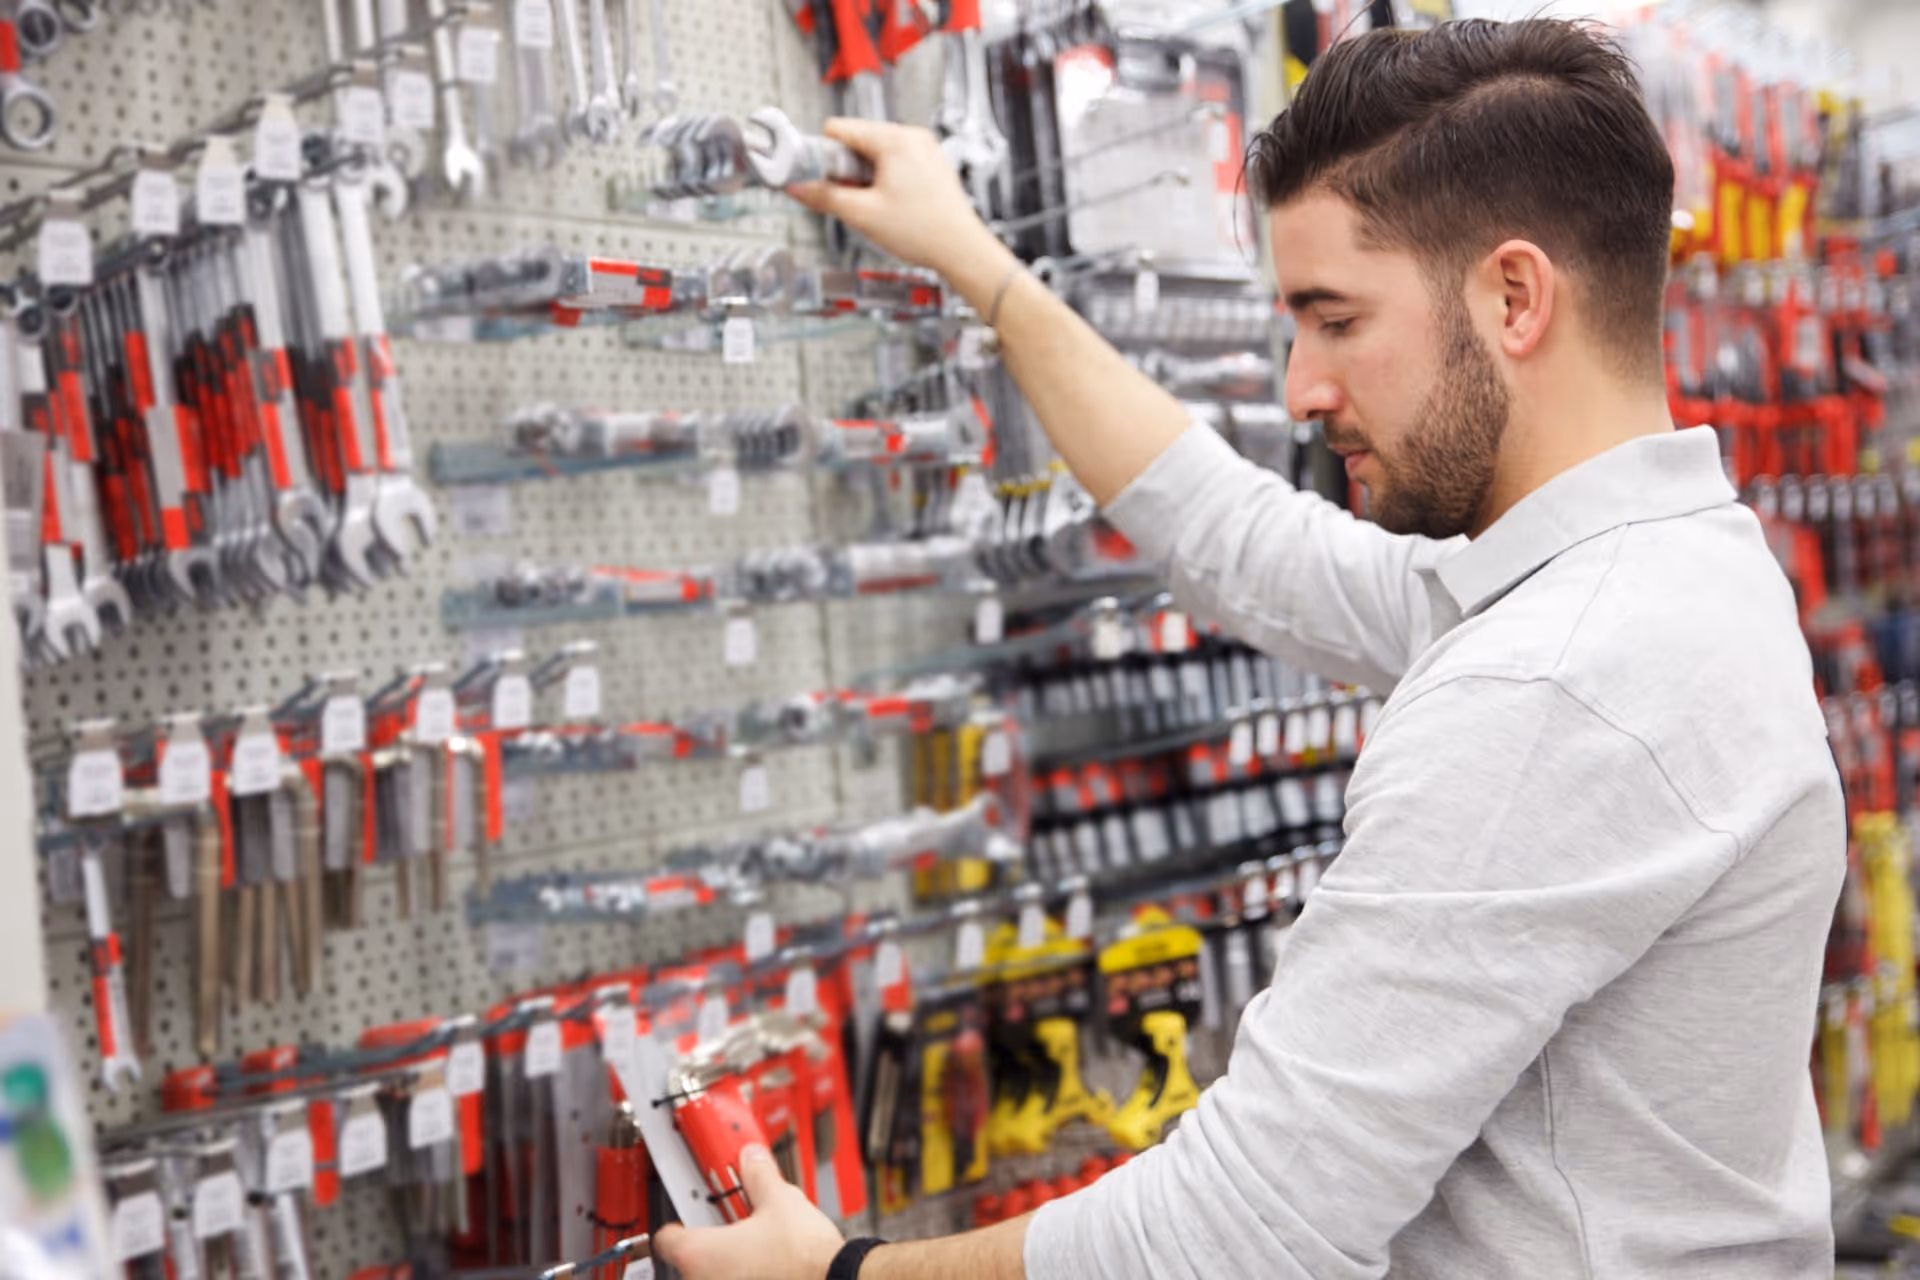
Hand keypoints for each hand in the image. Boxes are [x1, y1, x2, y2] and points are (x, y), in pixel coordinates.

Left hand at [652, 1144, 845, 1279]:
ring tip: (755, 1248)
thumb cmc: (804, 1258)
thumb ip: (758, 1175)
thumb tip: (752, 1158)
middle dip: (710, 1241)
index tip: (694, 1212)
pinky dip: (743, 1277)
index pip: (665, 1238)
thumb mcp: (780, 1201)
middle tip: (734, 1225)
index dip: (680, 1221)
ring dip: (727, 1265)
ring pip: (712, 1277)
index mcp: (698, 1255)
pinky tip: (767, 1268)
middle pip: (689, 1259)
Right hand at [786, 118, 1008, 281]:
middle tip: (854, 198)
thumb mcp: (862, 214)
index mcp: (894, 139)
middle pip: (857, 140)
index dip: (823, 154)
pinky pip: (895, 162)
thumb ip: (823, 197)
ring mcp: (924, 149)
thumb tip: (795, 187)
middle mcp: (912, 136)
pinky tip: (890, 204)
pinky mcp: (931, 164)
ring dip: (864, 176)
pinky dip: (884, 179)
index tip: (819, 177)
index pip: (838, 129)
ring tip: (875, 204)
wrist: (962, 250)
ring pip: (875, 153)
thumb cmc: (923, 231)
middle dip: (846, 169)